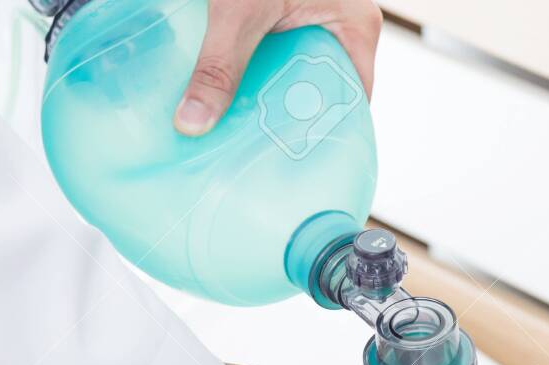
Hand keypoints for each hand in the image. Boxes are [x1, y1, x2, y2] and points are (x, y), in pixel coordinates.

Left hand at [173, 0, 381, 135]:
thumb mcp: (241, 9)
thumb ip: (219, 65)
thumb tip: (193, 123)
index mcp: (355, 28)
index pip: (353, 102)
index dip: (327, 136)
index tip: (297, 165)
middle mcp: (341, 24)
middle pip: (319, 89)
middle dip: (288, 120)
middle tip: (257, 155)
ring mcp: (314, 15)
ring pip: (293, 70)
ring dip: (265, 94)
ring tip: (236, 132)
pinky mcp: (284, 9)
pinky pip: (273, 48)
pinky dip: (251, 67)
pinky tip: (223, 89)